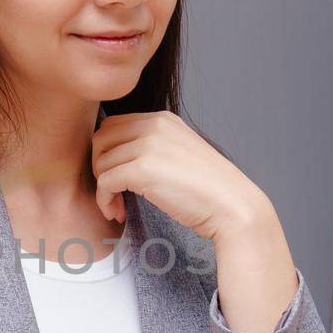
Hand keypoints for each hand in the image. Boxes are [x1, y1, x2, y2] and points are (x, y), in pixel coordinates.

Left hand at [90, 110, 271, 241]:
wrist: (232, 206)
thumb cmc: (208, 189)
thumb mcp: (179, 154)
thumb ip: (153, 148)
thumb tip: (119, 158)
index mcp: (163, 119)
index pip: (114, 126)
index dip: (108, 153)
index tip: (118, 179)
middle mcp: (154, 125)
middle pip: (101, 139)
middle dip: (100, 167)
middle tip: (113, 193)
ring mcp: (148, 145)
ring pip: (100, 163)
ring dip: (103, 189)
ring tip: (119, 207)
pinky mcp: (143, 169)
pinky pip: (105, 183)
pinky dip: (105, 201)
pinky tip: (118, 213)